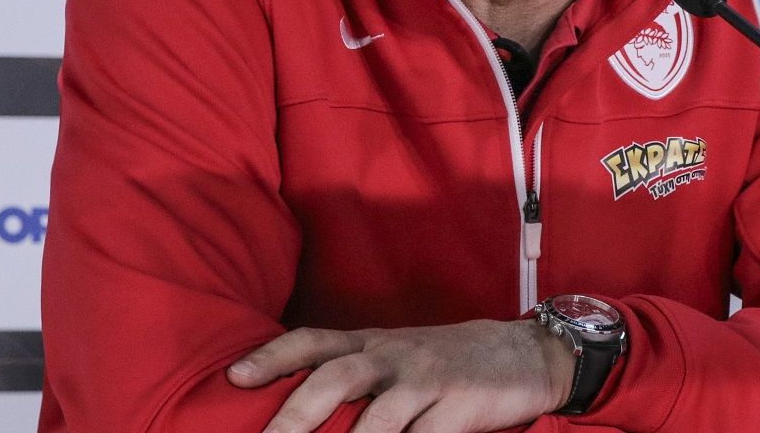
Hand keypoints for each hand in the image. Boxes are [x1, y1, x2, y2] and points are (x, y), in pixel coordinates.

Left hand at [228, 318, 576, 432]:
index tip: (235, 376)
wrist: (524, 353)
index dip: (273, 356)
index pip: (314, 340)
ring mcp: (428, 382)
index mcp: (373, 343)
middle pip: (337, 376)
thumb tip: (296, 408)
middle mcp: (395, 357)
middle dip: (297, 412)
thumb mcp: (396, 357)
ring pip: (379, 418)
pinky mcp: (461, 408)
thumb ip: (353, 375)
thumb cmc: (445, 363)